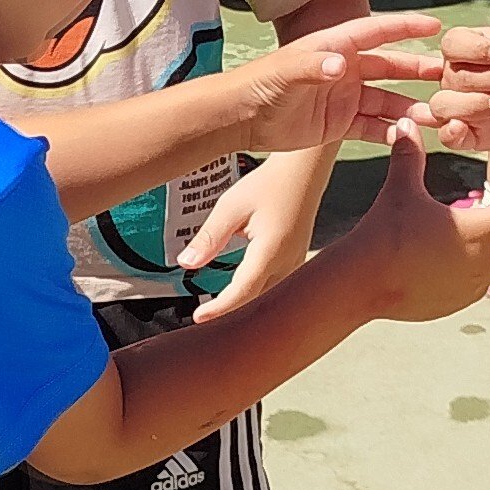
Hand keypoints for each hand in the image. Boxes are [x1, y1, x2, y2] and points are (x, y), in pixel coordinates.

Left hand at [174, 156, 317, 313]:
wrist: (303, 171)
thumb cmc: (269, 184)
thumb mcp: (231, 207)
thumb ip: (209, 237)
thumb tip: (187, 263)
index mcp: (271, 251)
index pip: (243, 292)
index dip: (220, 308)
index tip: (199, 317)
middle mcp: (288, 263)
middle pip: (257, 301)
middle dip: (231, 313)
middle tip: (203, 318)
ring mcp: (295, 264)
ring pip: (268, 298)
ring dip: (245, 305)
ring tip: (218, 309)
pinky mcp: (296, 261)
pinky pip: (276, 287)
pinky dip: (256, 294)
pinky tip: (241, 295)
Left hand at [225, 8, 440, 150]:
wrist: (243, 117)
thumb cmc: (262, 83)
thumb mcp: (287, 71)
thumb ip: (313, 66)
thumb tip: (340, 65)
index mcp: (337, 47)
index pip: (377, 32)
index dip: (405, 28)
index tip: (434, 27)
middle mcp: (346, 69)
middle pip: (390, 67)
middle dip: (418, 72)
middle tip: (447, 77)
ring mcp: (345, 97)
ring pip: (386, 100)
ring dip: (409, 107)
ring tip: (435, 115)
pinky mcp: (340, 123)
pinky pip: (372, 126)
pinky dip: (390, 131)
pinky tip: (408, 136)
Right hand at [348, 128, 489, 319]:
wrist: (360, 282)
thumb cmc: (384, 233)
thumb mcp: (400, 190)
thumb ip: (408, 157)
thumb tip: (406, 125)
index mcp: (476, 232)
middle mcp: (479, 265)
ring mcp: (465, 291)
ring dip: (487, 263)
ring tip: (456, 246)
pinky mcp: (448, 307)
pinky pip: (466, 292)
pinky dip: (461, 278)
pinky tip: (433, 266)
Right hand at [421, 19, 489, 152]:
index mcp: (464, 45)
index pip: (454, 43)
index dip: (476, 49)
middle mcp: (453, 75)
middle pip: (458, 76)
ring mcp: (457, 105)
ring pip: (443, 105)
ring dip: (472, 105)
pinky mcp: (468, 133)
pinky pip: (447, 136)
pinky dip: (451, 134)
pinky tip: (460, 129)